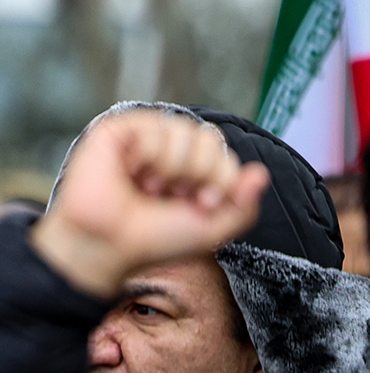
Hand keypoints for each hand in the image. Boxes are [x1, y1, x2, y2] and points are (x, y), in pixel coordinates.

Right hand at [31, 109, 268, 298]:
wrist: (110, 245)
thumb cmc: (151, 241)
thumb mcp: (212, 229)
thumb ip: (244, 205)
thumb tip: (260, 173)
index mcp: (190, 173)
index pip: (223, 151)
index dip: (221, 177)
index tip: (201, 205)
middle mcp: (167, 154)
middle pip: (207, 136)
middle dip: (199, 170)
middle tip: (173, 195)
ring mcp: (141, 141)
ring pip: (182, 129)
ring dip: (171, 166)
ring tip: (149, 186)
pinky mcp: (116, 133)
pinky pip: (153, 127)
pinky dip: (148, 155)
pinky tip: (131, 174)